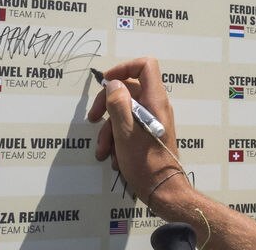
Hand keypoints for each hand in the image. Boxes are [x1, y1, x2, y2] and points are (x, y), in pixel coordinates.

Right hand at [87, 56, 183, 204]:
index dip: (124, 68)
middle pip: (129, 90)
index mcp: (155, 100)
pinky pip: (129, 127)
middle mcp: (156, 106)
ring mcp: (153, 120)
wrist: (162, 190)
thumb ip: (118, 103)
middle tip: (93, 118)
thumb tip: (114, 84)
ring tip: (103, 151)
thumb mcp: (124, 132)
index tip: (106, 81)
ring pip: (125, 112)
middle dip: (107, 105)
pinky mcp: (148, 134)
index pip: (145, 66)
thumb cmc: (145, 162)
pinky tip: (113, 157)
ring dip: (109, 129)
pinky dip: (117, 139)